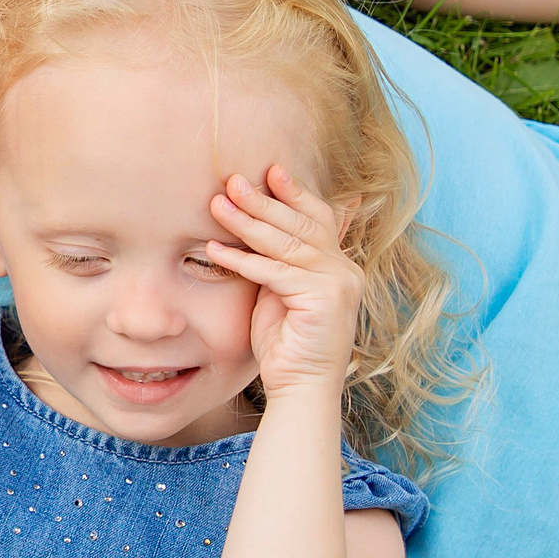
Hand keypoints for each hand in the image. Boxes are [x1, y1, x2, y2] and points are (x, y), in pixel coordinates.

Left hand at [204, 165, 362, 400]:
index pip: (319, 218)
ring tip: (217, 204)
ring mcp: (338, 283)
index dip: (296, 192)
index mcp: (339, 265)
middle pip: (300, 224)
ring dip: (247, 222)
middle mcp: (344, 269)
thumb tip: (255, 229)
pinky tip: (214, 249)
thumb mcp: (280, 292)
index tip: (270, 169)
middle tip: (232, 180)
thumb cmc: (286, 343)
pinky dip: (242, 260)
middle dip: (263, 200)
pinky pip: (274, 272)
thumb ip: (277, 262)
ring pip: (286, 243)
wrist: (301, 387)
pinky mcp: (323, 298)